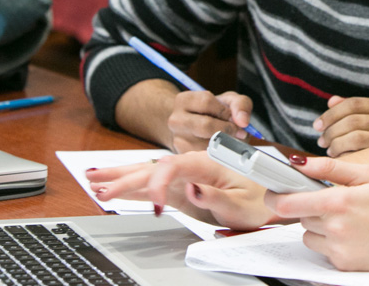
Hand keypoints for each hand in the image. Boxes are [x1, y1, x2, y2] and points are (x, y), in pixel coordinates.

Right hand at [86, 151, 273, 229]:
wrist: (275, 196)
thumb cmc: (263, 198)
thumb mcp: (244, 202)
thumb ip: (215, 195)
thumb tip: (190, 189)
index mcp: (207, 163)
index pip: (173, 168)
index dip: (160, 184)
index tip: (156, 206)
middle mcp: (193, 166)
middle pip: (153, 167)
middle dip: (124, 177)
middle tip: (98, 187)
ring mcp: (187, 177)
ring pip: (149, 174)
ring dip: (121, 179)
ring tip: (93, 181)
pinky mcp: (185, 189)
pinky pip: (155, 186)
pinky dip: (134, 187)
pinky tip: (114, 188)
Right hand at [167, 90, 254, 152]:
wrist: (196, 126)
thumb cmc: (214, 112)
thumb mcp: (229, 101)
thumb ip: (240, 104)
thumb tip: (243, 121)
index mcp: (184, 100)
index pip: (206, 102)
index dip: (226, 111)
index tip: (235, 118)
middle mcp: (176, 120)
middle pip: (205, 125)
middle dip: (227, 129)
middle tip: (238, 133)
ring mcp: (178, 140)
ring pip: (207, 144)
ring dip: (224, 144)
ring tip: (228, 139)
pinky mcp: (184, 156)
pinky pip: (206, 158)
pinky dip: (219, 154)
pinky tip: (221, 149)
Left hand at [264, 156, 368, 271]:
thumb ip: (331, 168)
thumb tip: (301, 163)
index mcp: (339, 202)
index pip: (288, 203)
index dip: (275, 196)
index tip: (273, 191)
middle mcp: (336, 229)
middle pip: (300, 216)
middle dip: (310, 207)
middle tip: (335, 201)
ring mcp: (339, 249)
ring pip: (309, 235)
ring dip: (320, 226)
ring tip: (347, 219)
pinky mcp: (344, 265)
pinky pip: (324, 251)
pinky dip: (332, 242)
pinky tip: (354, 234)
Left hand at [313, 95, 368, 156]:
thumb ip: (353, 110)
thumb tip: (331, 101)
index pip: (355, 103)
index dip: (332, 113)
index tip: (317, 125)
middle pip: (353, 120)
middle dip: (331, 130)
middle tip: (321, 141)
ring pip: (355, 136)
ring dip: (336, 143)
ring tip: (329, 150)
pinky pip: (360, 153)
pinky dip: (344, 154)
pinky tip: (339, 158)